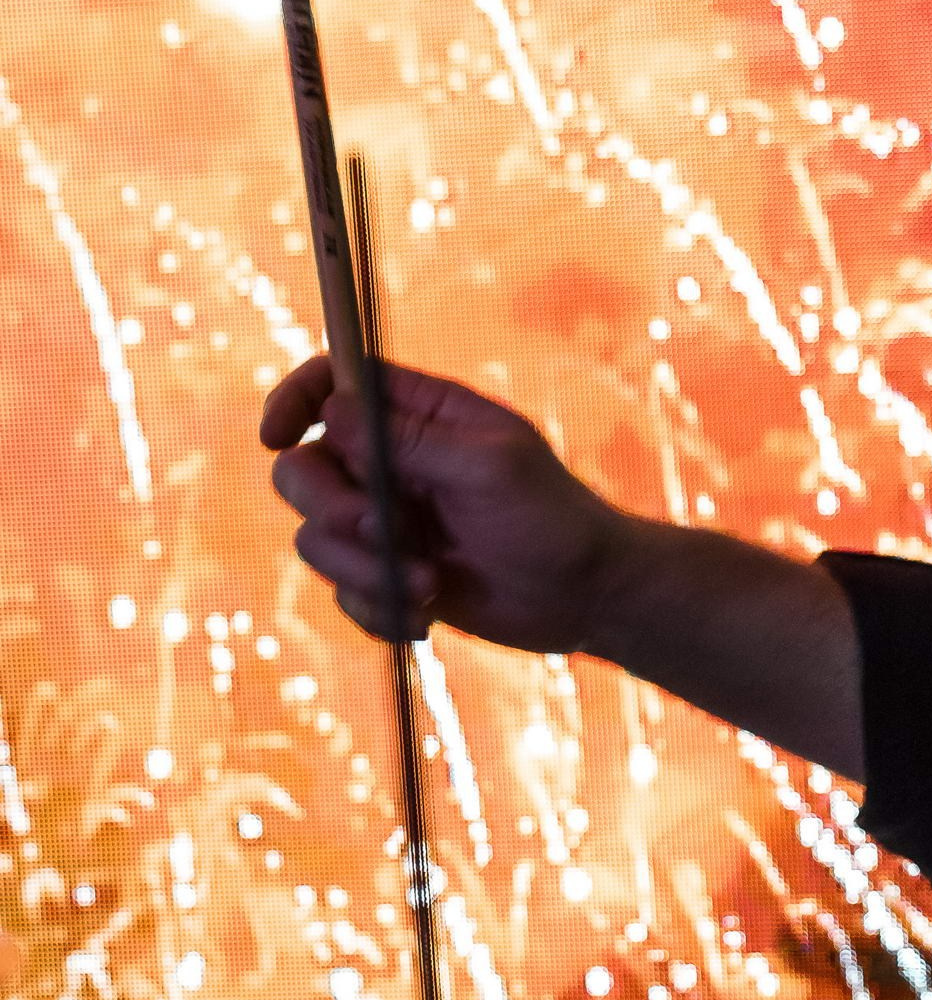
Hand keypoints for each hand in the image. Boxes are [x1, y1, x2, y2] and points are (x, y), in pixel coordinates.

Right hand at [260, 354, 635, 655]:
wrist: (586, 598)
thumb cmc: (554, 520)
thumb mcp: (489, 468)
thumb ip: (411, 441)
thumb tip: (331, 411)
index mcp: (422, 415)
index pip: (335, 381)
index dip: (295, 398)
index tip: (277, 434)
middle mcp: (394, 463)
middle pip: (305, 467)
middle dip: (328, 505)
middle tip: (382, 530)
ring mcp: (388, 522)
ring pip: (315, 537)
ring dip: (361, 569)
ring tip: (428, 585)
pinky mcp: (391, 576)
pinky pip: (344, 592)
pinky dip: (375, 609)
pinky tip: (426, 618)